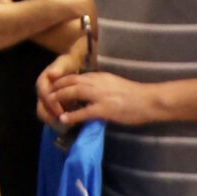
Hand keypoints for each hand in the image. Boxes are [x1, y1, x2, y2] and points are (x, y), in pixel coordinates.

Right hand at [36, 50, 82, 126]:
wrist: (71, 63)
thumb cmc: (68, 63)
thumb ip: (58, 68)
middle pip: (41, 110)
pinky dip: (60, 120)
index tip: (62, 113)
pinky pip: (53, 115)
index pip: (45, 97)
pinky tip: (70, 122)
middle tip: (64, 125)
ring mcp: (46, 99)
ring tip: (67, 126)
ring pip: (45, 115)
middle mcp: (42, 93)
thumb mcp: (64, 62)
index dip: (52, 106)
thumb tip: (52, 74)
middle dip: (51, 118)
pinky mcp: (52, 104)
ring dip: (55, 122)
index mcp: (42, 83)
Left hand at [42, 66, 160, 127]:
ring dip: (59, 98)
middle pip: (69, 81)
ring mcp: (101, 95)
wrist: (150, 100)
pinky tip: (63, 119)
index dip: (61, 82)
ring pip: (73, 92)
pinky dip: (71, 115)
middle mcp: (98, 82)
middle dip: (55, 88)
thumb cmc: (134, 95)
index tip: (53, 89)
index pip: (74, 76)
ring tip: (50, 106)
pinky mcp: (105, 108)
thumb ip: (99, 86)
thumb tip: (86, 91)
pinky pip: (84, 111)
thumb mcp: (113, 84)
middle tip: (46, 97)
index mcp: (99, 76)